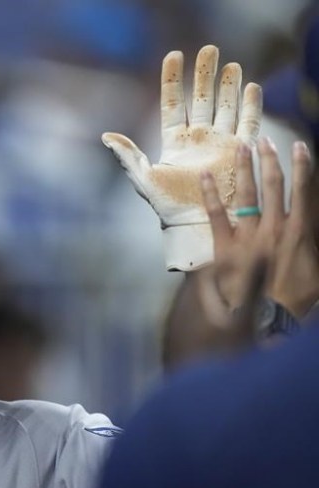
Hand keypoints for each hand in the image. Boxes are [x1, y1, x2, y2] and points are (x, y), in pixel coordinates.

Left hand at [103, 45, 261, 271]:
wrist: (195, 224)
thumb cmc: (166, 205)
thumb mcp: (143, 178)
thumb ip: (127, 155)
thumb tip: (106, 136)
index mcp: (173, 141)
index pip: (172, 102)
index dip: (173, 79)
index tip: (174, 55)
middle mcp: (197, 138)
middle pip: (202, 98)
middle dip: (205, 74)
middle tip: (209, 49)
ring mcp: (219, 143)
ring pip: (226, 106)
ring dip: (229, 85)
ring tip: (232, 64)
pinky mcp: (239, 152)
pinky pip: (248, 123)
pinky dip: (251, 105)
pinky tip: (251, 87)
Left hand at [201, 137, 317, 319]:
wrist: (265, 321)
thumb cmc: (295, 301)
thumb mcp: (316, 273)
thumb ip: (313, 248)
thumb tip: (310, 233)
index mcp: (300, 232)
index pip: (304, 191)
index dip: (303, 167)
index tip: (300, 147)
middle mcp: (274, 228)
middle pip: (273, 186)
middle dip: (270, 161)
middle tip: (264, 140)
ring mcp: (248, 236)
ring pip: (247, 194)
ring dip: (245, 169)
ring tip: (242, 147)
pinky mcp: (225, 248)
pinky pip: (217, 215)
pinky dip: (211, 194)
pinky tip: (206, 176)